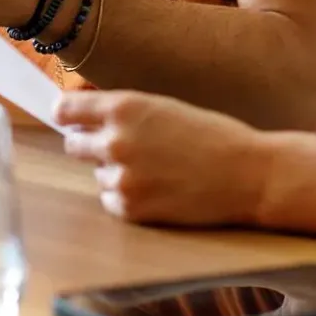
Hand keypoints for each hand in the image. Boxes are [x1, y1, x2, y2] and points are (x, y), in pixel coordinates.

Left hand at [57, 90, 272, 225]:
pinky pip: (111, 200)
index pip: (66, 109)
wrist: (248, 175)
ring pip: (98, 174)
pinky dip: (128, 196)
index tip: (71, 118)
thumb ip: (125, 112)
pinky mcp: (131, 208)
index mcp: (124, 107)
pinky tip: (159, 189)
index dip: (69, 114)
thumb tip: (84, 117)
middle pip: (73, 144)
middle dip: (91, 144)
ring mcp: (121, 177)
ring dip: (116, 172)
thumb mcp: (165, 108)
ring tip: (156, 169)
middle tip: (121, 147)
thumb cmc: (213, 136)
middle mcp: (115, 141)